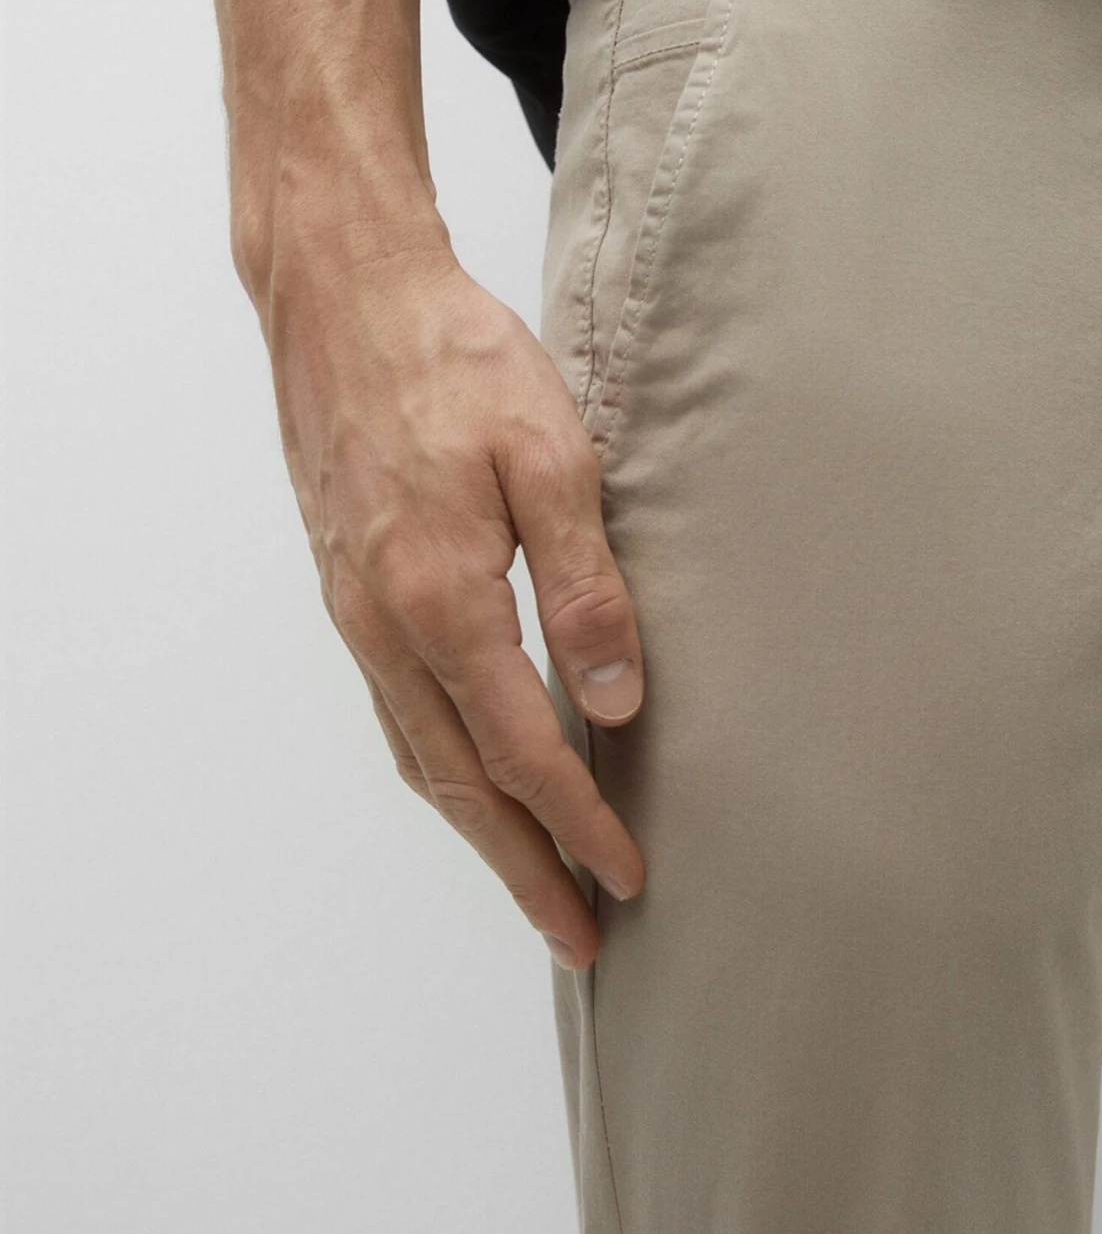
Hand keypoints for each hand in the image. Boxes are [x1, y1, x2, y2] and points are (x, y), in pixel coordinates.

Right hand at [262, 236, 645, 968]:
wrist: (344, 297)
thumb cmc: (453, 358)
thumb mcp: (551, 454)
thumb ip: (585, 582)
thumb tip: (616, 697)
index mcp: (442, 599)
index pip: (522, 749)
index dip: (577, 823)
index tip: (625, 878)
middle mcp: (386, 625)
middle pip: (460, 783)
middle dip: (522, 868)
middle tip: (577, 936)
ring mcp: (356, 613)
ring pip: (419, 755)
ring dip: (479, 830)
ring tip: (533, 880)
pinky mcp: (348, 589)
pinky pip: (397, 710)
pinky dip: (442, 768)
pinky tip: (474, 776)